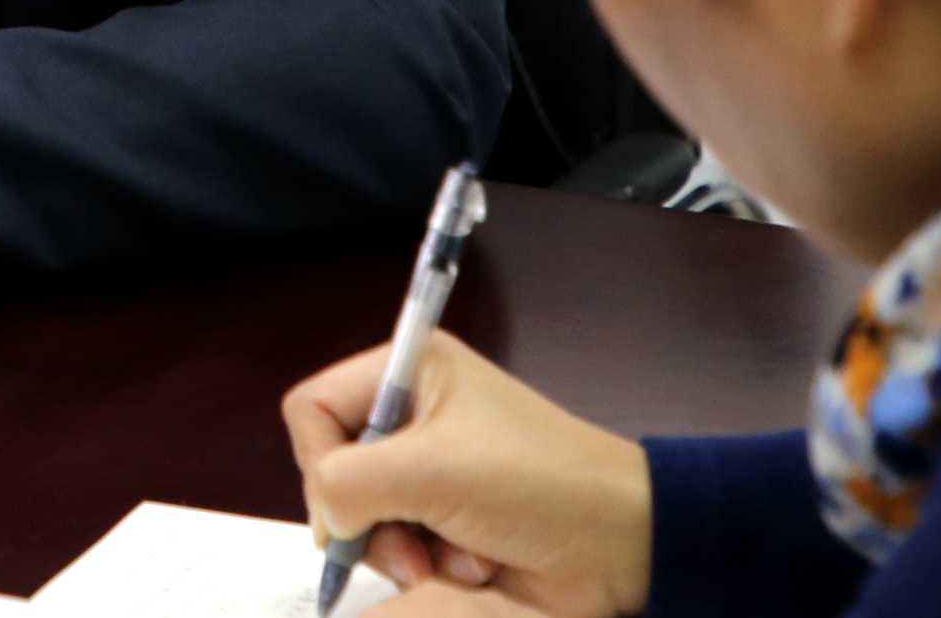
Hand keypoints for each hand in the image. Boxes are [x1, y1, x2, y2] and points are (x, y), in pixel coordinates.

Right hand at [281, 332, 651, 617]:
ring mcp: (430, 475)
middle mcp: (413, 418)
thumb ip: (348, 483)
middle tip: (409, 544)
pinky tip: (475, 568)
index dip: (317, 459)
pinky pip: (404, 550)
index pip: (312, 408)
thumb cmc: (535, 484)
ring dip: (407, 550)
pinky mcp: (448, 524)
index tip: (346, 501)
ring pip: (366, 521)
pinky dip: (433, 567)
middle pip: (333, 471)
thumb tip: (327, 518)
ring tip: (458, 560)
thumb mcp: (431, 470)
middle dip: (371, 519)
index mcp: (410, 372)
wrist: (628, 545)